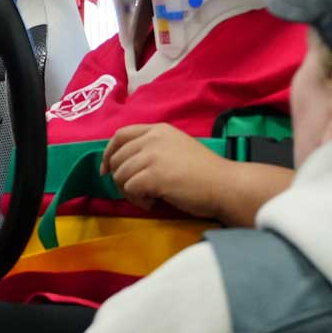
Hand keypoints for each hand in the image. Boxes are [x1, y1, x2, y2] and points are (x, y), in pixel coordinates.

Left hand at [103, 123, 234, 218]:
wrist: (225, 185)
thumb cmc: (204, 172)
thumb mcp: (176, 148)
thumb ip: (153, 149)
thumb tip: (124, 165)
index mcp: (158, 130)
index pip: (120, 135)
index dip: (108, 153)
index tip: (107, 170)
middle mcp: (153, 138)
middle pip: (117, 158)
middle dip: (121, 179)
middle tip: (139, 192)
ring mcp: (152, 155)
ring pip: (120, 176)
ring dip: (130, 192)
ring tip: (150, 198)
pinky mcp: (153, 175)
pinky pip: (130, 189)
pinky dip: (138, 201)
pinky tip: (154, 202)